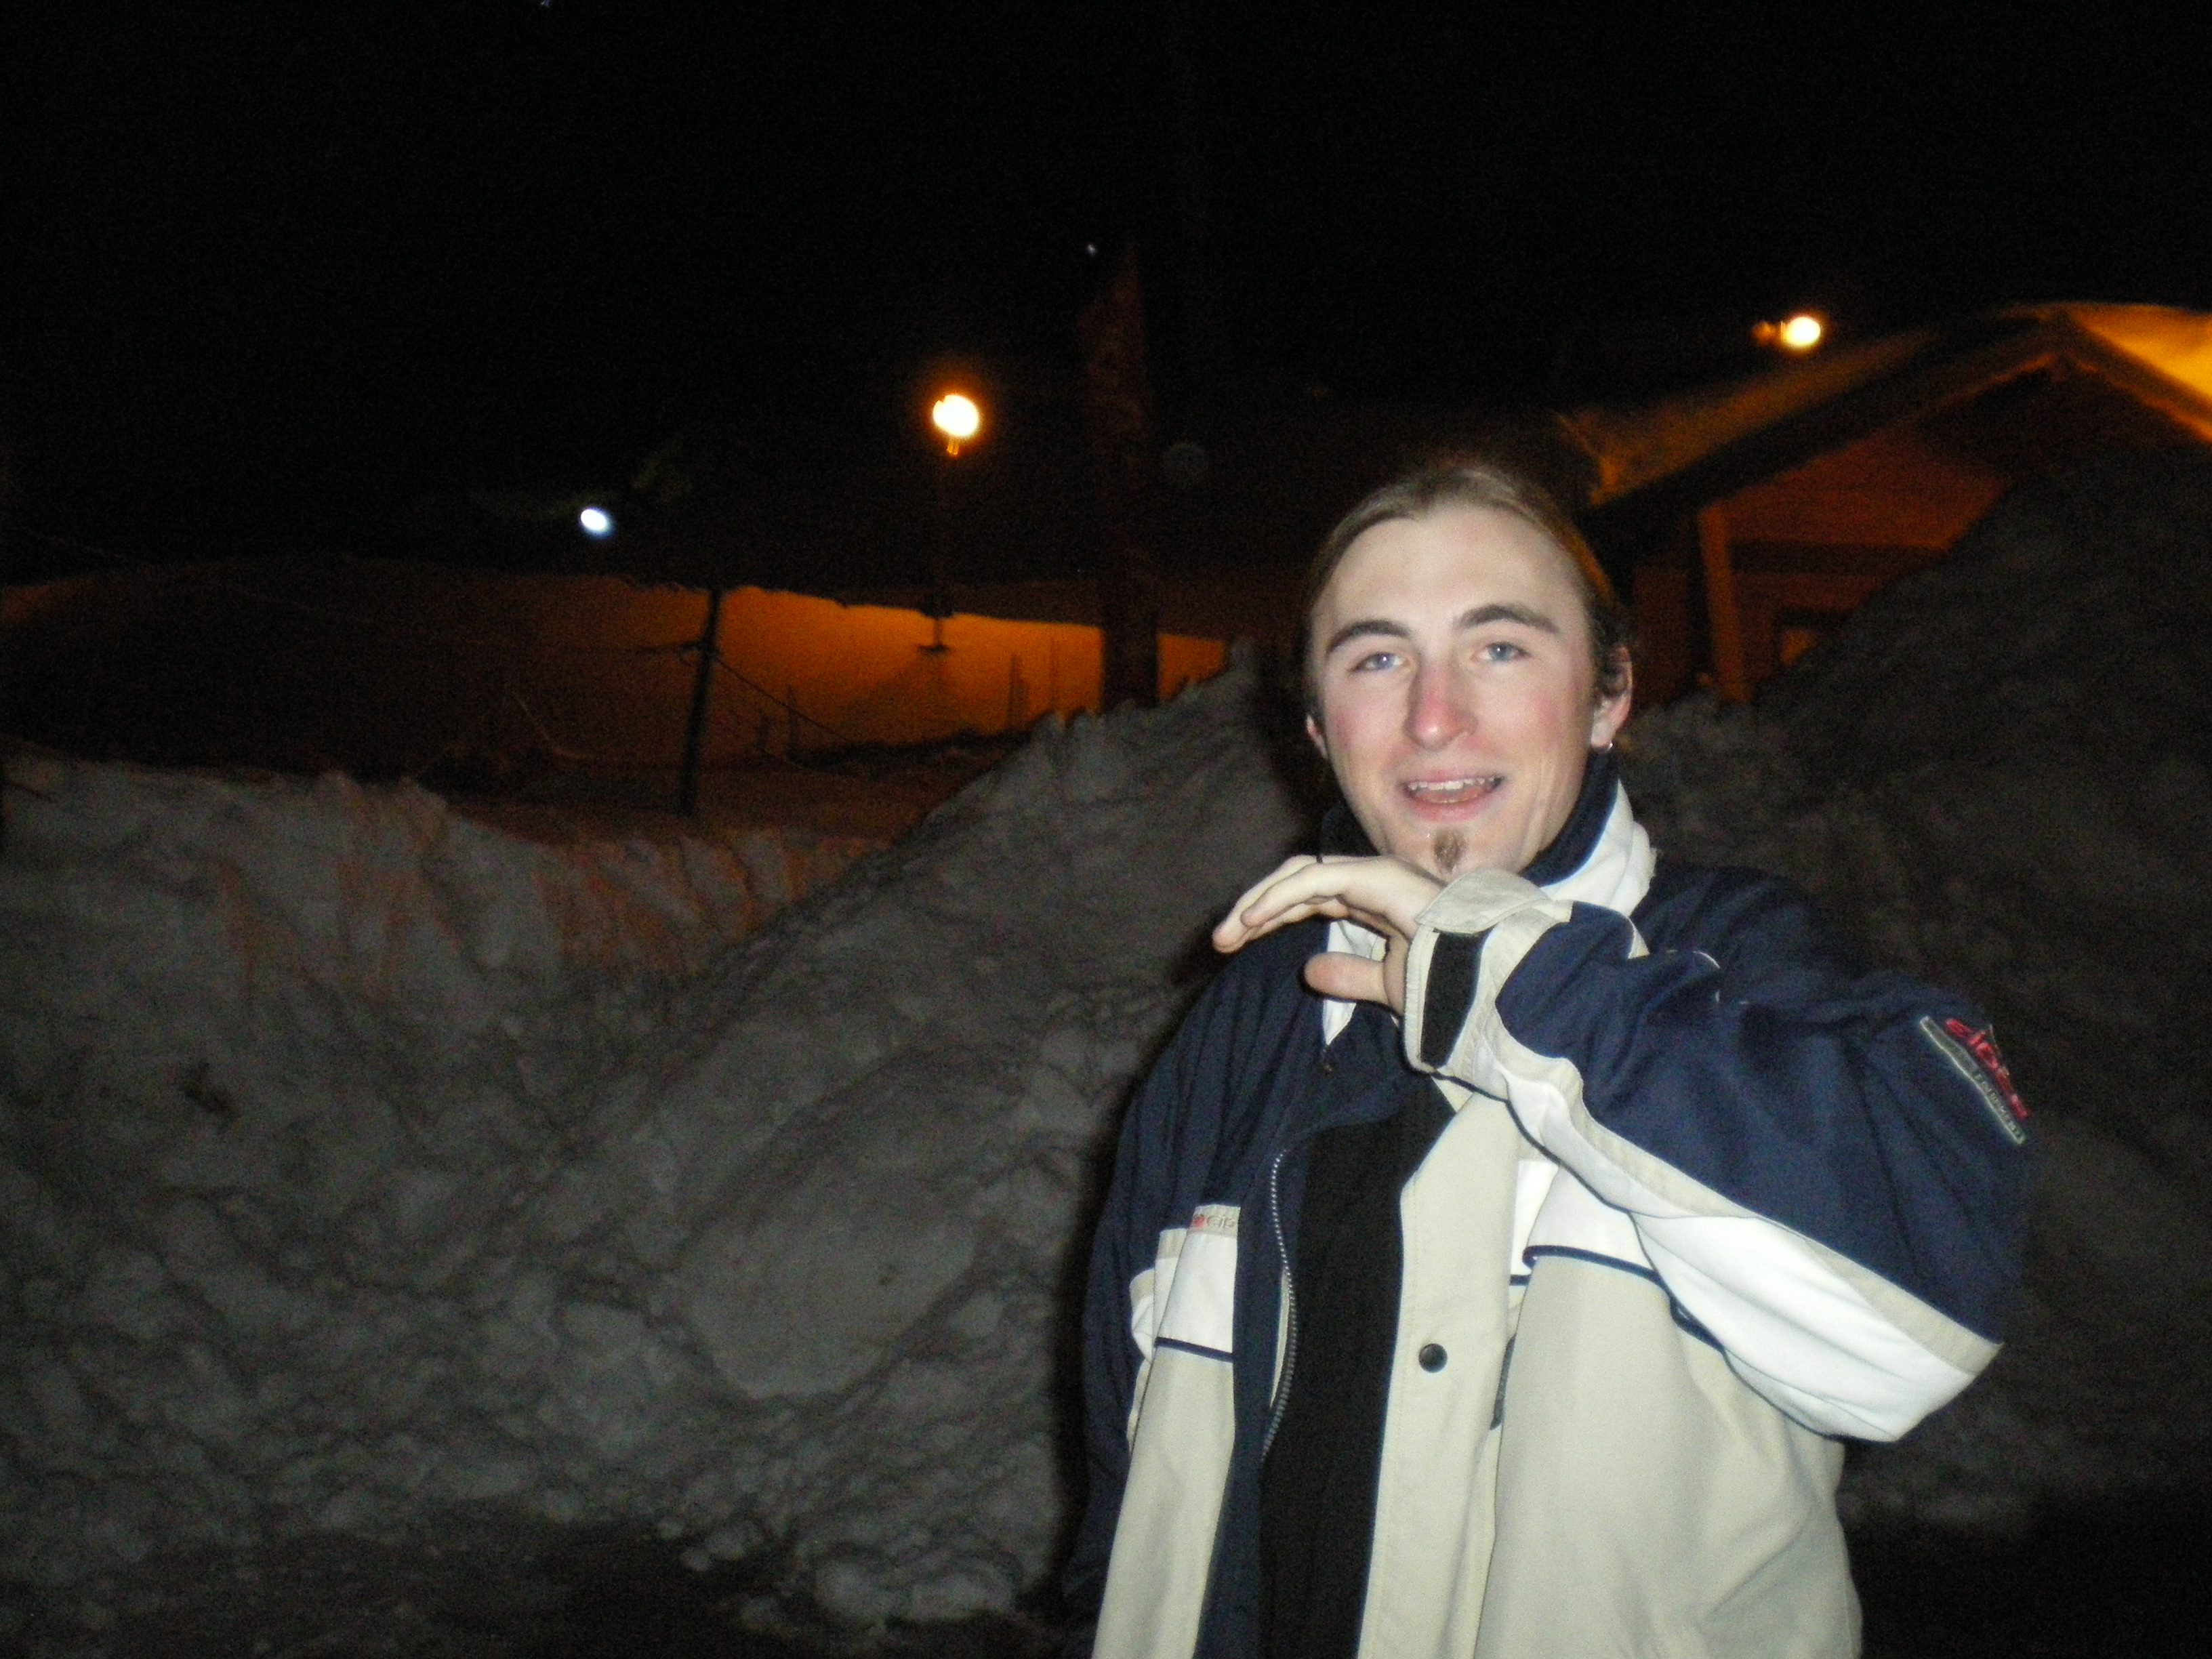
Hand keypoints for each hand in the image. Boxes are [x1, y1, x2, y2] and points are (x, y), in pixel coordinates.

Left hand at [1212, 854, 1443, 1013]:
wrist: (1486, 981)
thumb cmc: (1447, 983)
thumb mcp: (1384, 985)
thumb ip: (1349, 976)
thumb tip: (1309, 972)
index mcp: (1370, 900)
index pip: (1306, 897)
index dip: (1269, 915)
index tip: (1234, 943)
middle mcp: (1368, 880)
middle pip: (1295, 882)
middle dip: (1255, 907)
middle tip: (1221, 940)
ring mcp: (1373, 874)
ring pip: (1298, 876)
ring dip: (1258, 902)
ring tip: (1227, 933)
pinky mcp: (1375, 876)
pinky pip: (1314, 880)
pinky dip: (1279, 897)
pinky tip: (1252, 919)